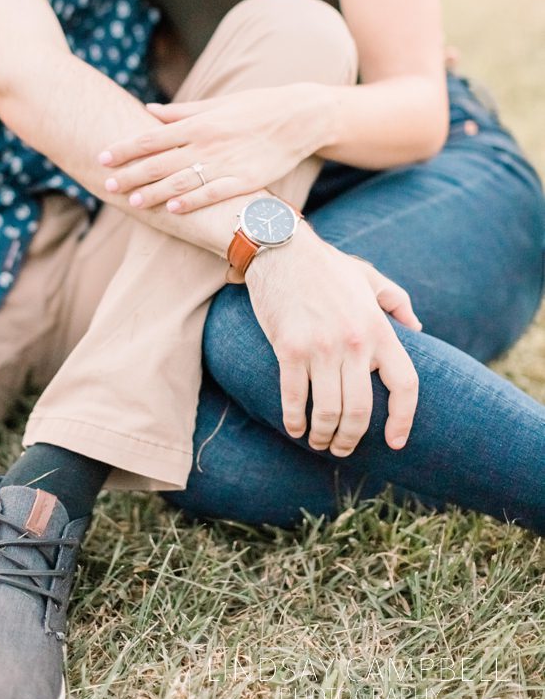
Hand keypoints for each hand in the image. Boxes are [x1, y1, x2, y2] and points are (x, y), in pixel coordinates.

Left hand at [99, 85, 328, 212]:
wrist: (301, 116)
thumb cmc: (256, 108)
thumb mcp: (217, 104)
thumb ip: (181, 112)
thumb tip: (148, 112)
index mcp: (198, 123)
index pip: (151, 138)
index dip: (124, 149)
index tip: (101, 157)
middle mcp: (207, 143)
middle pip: (159, 163)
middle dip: (130, 174)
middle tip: (106, 184)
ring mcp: (225, 162)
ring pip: (181, 181)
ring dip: (153, 192)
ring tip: (131, 201)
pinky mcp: (245, 179)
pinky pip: (212, 193)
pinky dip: (191, 201)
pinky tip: (171, 209)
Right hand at [244, 227, 421, 456]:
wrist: (280, 249)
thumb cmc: (325, 265)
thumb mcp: (369, 277)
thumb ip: (397, 302)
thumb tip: (417, 328)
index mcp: (378, 329)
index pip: (405, 384)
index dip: (403, 419)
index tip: (395, 441)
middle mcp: (354, 343)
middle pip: (361, 409)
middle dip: (352, 439)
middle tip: (343, 449)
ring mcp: (320, 347)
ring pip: (329, 410)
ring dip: (324, 434)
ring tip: (319, 442)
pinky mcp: (289, 348)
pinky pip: (294, 396)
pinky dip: (294, 419)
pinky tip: (294, 428)